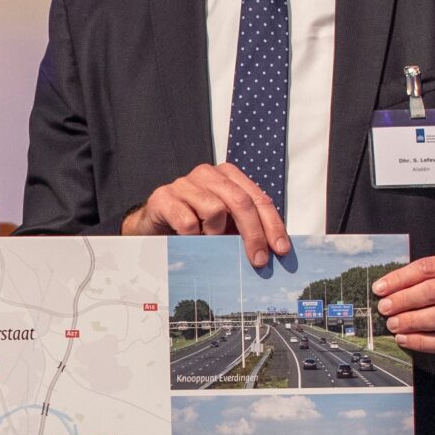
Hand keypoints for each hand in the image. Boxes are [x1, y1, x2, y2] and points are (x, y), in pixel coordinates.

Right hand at [122, 163, 290, 267]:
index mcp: (228, 176)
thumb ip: (247, 228)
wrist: (153, 227)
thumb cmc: (195, 225)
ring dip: (216, 233)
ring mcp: (184, 183)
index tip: (280, 250)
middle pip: (241, 201)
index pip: (259, 198)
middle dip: (254, 234)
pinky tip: (189, 239)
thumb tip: (274, 250)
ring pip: (215, 209)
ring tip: (208, 240)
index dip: (272, 225)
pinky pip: (187, 221)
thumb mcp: (226, 225)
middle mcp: (208, 174)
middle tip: (258, 260)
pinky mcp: (164, 198)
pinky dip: (193, 237)